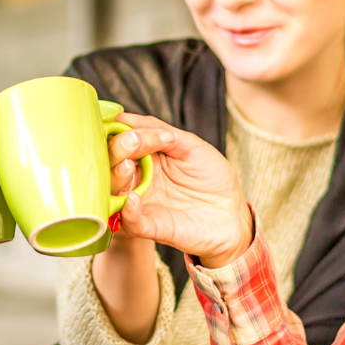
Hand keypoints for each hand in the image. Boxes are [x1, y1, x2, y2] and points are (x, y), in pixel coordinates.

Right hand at [107, 113, 253, 267]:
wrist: (233, 214)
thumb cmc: (213, 179)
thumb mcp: (191, 146)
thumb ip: (161, 132)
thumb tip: (126, 118)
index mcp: (144, 157)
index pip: (121, 141)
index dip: (122, 131)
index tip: (131, 127)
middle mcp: (137, 178)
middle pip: (110, 164)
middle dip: (117, 149)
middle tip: (132, 141)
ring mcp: (140, 202)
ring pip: (113, 191)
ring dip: (116, 175)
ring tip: (128, 164)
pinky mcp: (150, 226)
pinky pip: (129, 221)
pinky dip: (127, 210)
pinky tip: (133, 198)